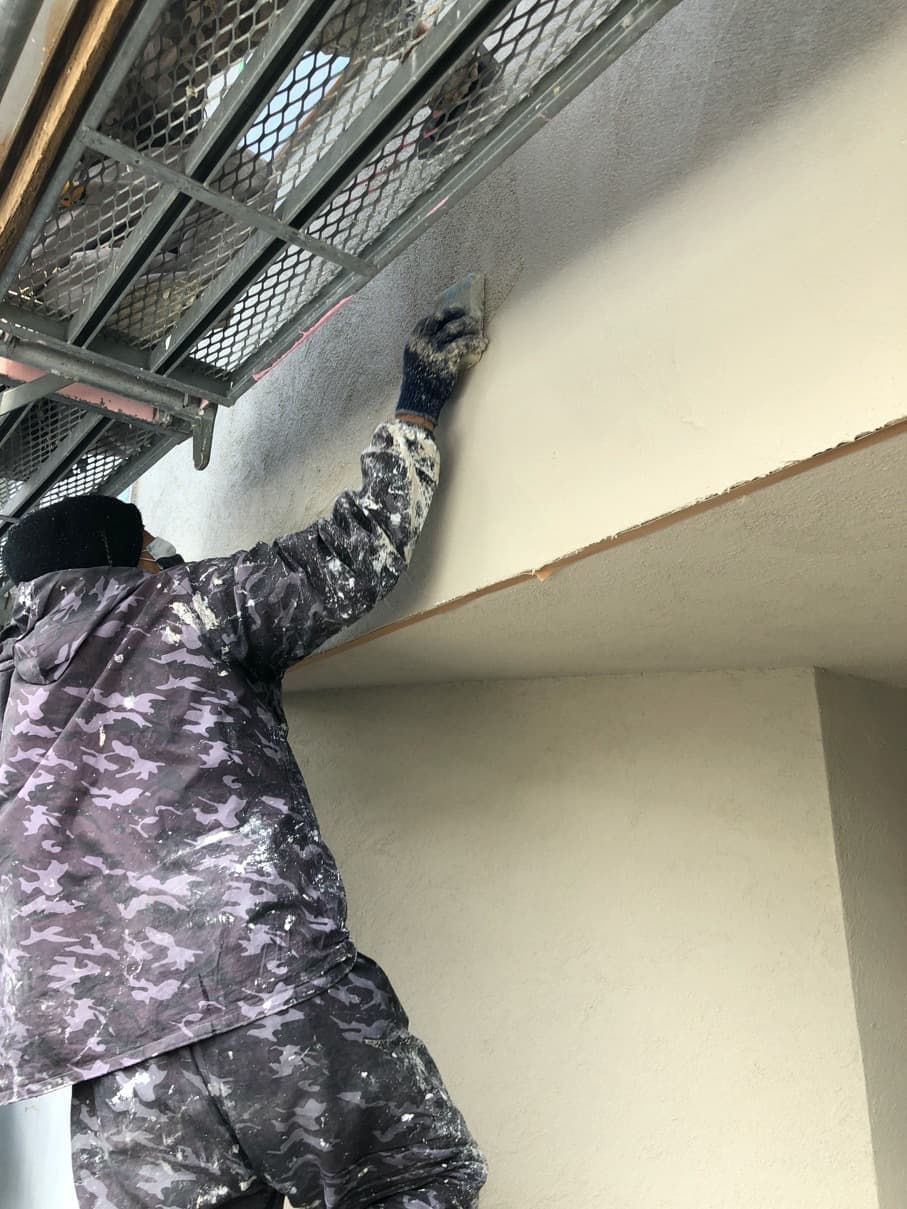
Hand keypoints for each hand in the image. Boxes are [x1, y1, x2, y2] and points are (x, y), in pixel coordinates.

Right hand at [395, 306, 487, 428]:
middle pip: (439, 321)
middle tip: (467, 314)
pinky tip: (482, 343)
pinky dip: (474, 342)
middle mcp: (421, 343)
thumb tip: (439, 341)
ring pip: (452, 329)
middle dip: (454, 314)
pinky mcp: (445, 360)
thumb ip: (424, 350)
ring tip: (477, 326)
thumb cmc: (419, 386)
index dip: (440, 315)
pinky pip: (463, 344)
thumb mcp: (416, 363)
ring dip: (467, 326)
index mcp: (412, 343)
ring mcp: (432, 350)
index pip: (426, 322)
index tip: (451, 312)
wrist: (418, 403)